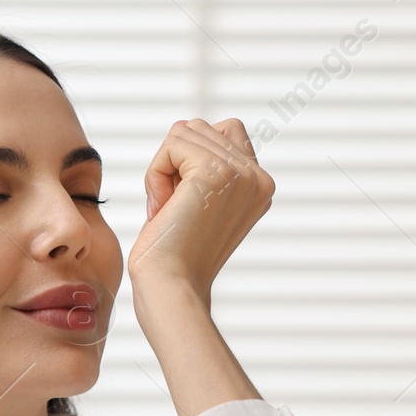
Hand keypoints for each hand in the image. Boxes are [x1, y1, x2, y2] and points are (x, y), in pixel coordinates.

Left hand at [127, 117, 273, 311]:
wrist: (169, 288)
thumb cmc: (172, 257)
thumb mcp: (198, 206)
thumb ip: (205, 169)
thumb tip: (186, 127)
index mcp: (260, 187)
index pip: (224, 132)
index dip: (188, 162)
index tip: (182, 206)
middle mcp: (259, 178)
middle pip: (201, 127)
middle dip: (173, 164)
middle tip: (171, 210)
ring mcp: (243, 174)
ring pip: (186, 130)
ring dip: (163, 169)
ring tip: (168, 209)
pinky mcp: (216, 172)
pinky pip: (172, 142)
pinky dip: (155, 173)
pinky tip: (162, 207)